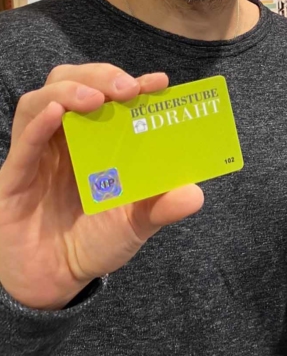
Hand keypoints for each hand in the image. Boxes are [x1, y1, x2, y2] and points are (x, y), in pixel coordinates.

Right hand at [0, 64, 203, 309]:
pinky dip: (38, 124)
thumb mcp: (136, 225)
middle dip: (102, 76)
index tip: (160, 82)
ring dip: (70, 90)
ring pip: (41, 100)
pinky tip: (55, 113)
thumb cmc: (96, 241)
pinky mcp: (13, 177)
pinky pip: (22, 144)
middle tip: (128, 88)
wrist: (54, 282)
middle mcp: (69, 138)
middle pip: (75, 82)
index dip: (135, 82)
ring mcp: (39, 154)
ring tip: (95, 99)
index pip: (114, 96)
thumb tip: (196, 195)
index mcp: (102, 139)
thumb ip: (162, 208)